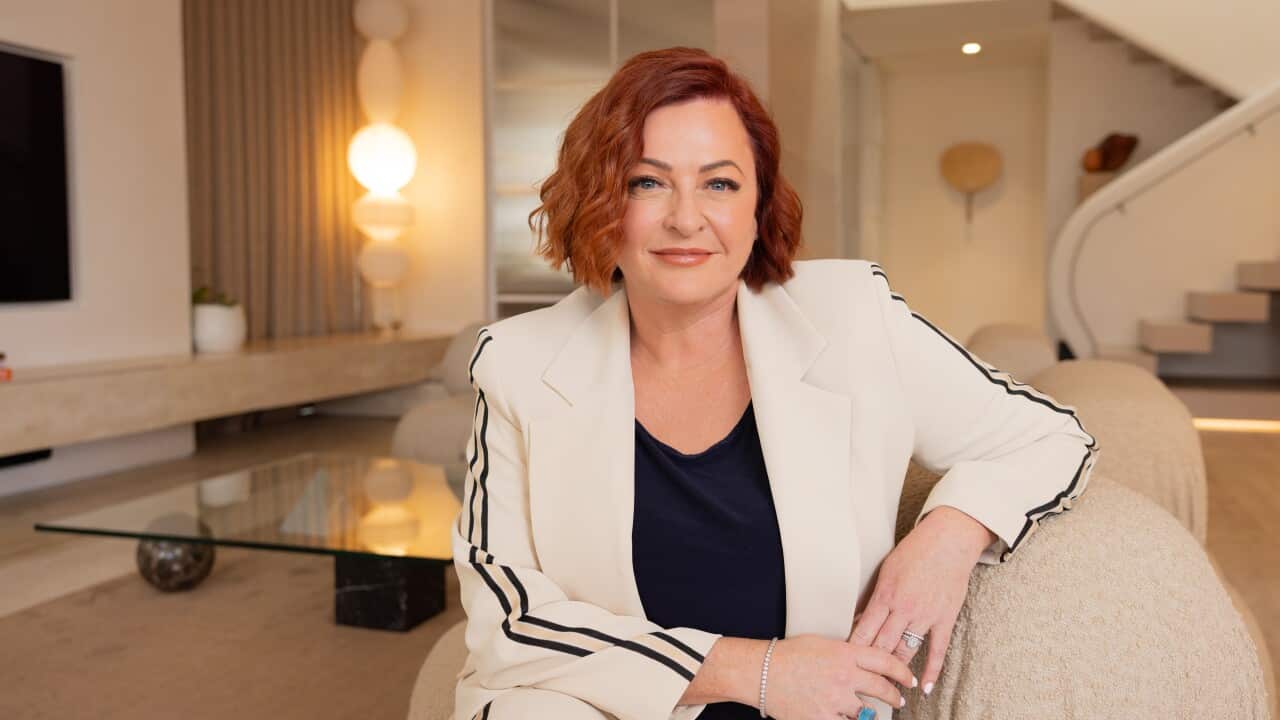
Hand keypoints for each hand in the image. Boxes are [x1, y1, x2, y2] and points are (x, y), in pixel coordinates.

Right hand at [761, 634, 913, 718]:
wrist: (762, 671)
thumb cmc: (787, 655)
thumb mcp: (822, 644)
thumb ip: (846, 652)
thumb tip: (864, 660)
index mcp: (845, 653)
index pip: (885, 661)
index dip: (902, 672)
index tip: (908, 679)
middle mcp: (844, 676)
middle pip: (882, 688)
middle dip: (894, 696)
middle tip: (897, 699)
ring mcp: (835, 699)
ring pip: (867, 712)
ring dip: (871, 714)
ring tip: (871, 713)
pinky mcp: (822, 717)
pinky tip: (849, 719)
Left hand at [847, 506, 994, 695]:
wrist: (948, 542)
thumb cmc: (914, 552)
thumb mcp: (886, 571)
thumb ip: (873, 596)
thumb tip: (858, 617)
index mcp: (885, 595)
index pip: (864, 630)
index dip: (853, 648)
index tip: (845, 660)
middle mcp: (904, 609)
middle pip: (882, 645)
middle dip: (870, 663)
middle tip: (861, 678)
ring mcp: (926, 616)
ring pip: (906, 651)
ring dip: (895, 670)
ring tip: (886, 685)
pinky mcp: (945, 619)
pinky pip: (937, 651)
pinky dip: (931, 671)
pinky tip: (924, 687)